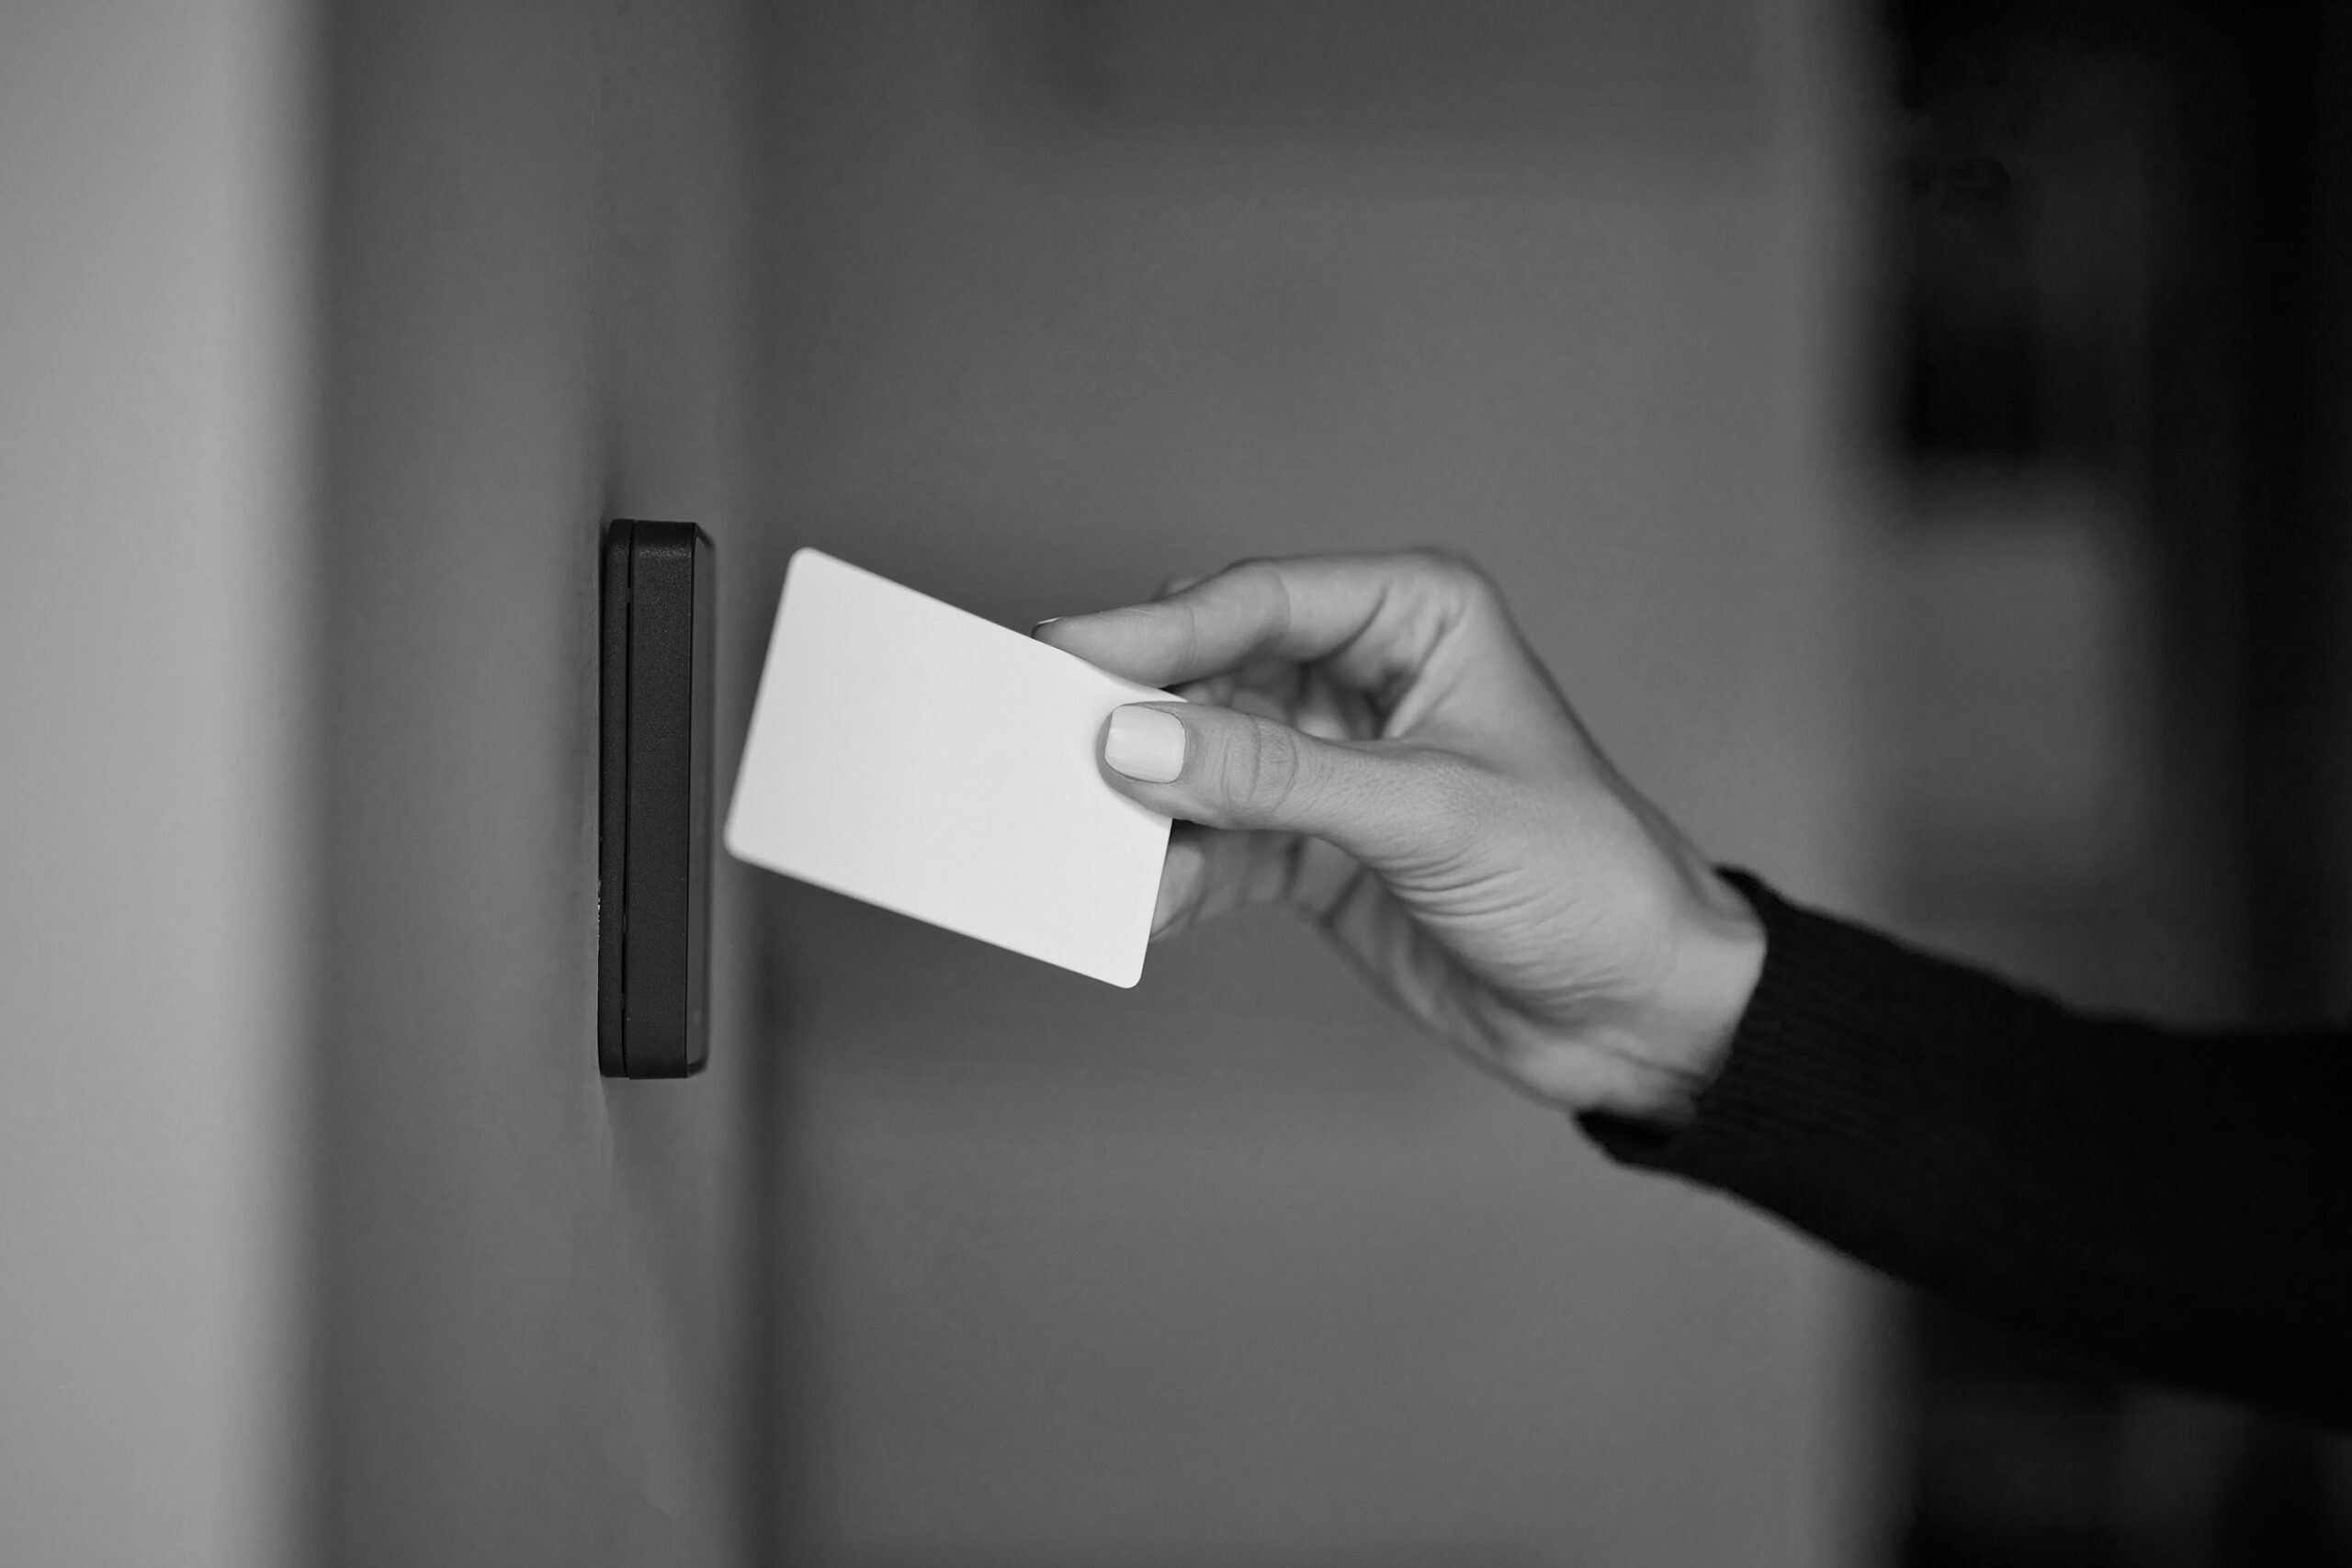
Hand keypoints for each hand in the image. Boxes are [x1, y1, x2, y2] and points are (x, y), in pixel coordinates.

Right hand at [1038, 551, 1764, 1123]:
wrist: (1637, 1012)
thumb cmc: (1586, 879)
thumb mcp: (1427, 815)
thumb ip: (1275, 777)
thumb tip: (1138, 741)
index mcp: (1417, 616)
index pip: (1260, 601)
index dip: (1159, 628)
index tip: (1067, 657)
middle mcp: (1365, 675)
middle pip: (1214, 673)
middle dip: (1139, 717)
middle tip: (1050, 750)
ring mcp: (1334, 763)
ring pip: (1203, 762)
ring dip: (1149, 808)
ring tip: (1092, 848)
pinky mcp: (1315, 846)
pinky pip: (1218, 844)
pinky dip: (1177, 874)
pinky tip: (1143, 906)